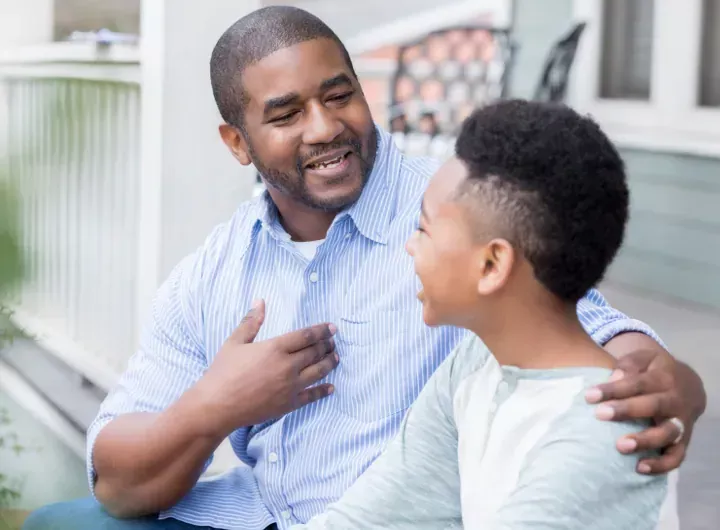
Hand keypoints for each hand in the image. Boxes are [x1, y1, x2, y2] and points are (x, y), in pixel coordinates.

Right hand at [193, 299, 338, 436]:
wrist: (216, 406)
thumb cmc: (222, 372)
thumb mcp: (234, 342)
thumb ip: (251, 322)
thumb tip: (260, 301)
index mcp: (275, 348)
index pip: (306, 336)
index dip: (321, 331)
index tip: (332, 328)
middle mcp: (287, 366)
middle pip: (315, 352)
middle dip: (327, 345)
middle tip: (333, 341)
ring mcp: (290, 387)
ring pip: (318, 372)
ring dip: (330, 363)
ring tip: (336, 357)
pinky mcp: (288, 404)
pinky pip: (312, 396)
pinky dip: (324, 391)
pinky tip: (331, 387)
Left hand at [586, 348, 705, 473]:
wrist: (689, 386)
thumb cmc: (655, 371)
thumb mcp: (644, 359)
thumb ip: (628, 366)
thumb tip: (613, 378)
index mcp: (663, 378)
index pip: (637, 383)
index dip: (613, 389)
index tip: (589, 396)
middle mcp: (675, 401)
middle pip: (653, 406)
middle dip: (627, 410)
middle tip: (600, 414)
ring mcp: (681, 423)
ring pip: (667, 434)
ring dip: (645, 441)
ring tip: (620, 446)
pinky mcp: (683, 441)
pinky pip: (676, 456)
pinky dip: (661, 465)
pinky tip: (639, 468)